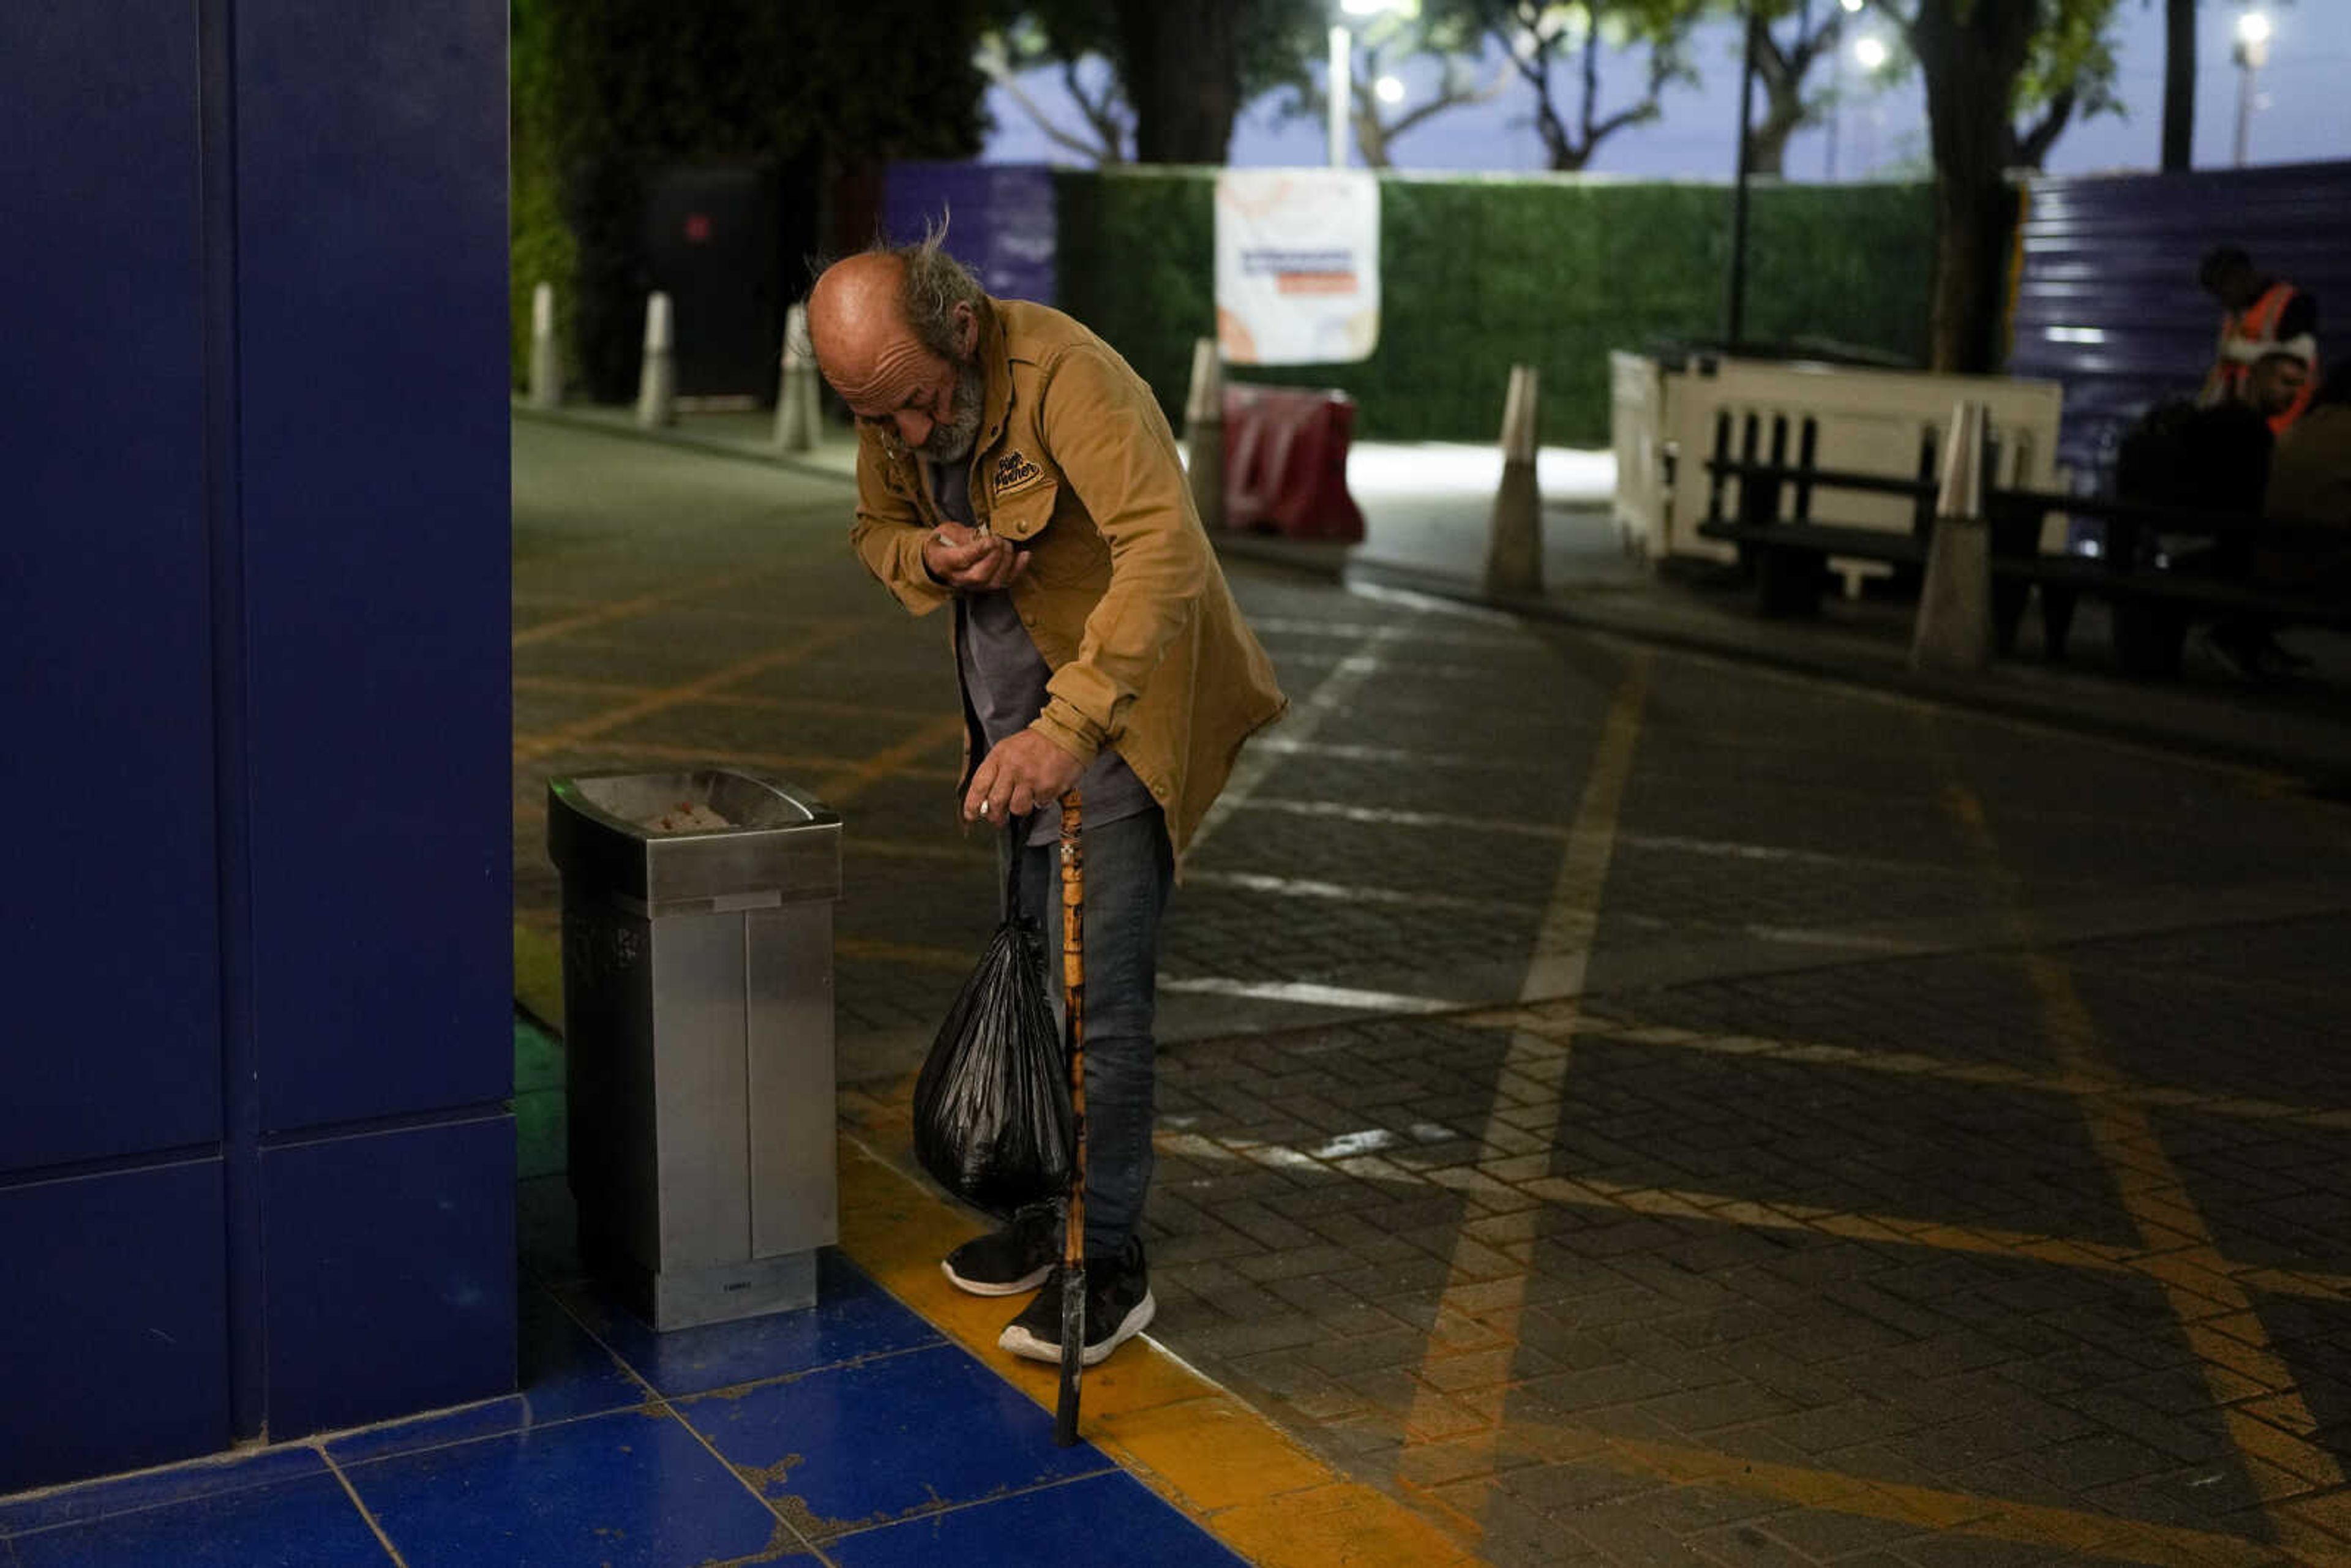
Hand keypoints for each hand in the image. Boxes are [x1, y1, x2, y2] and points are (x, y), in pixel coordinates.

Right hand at [922, 522, 1029, 592]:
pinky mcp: (987, 585)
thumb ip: (963, 533)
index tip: (989, 540)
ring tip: (1006, 544)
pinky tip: (1025, 555)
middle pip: (980, 574)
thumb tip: (981, 535)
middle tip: (998, 540)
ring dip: (1006, 561)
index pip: (962, 560)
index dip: (978, 550)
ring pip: (994, 581)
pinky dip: (1018, 568)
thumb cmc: (943, 544)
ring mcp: (973, 585)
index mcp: (944, 561)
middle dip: (995, 555)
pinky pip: (1005, 581)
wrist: (938, 560)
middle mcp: (959, 578)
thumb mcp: (946, 531)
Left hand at [964, 729, 1085, 824]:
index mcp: (999, 756)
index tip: (971, 815)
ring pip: (1016, 808)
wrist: (1066, 733)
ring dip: (1020, 809)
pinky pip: (1039, 804)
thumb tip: (985, 800)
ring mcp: (1030, 778)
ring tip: (1027, 798)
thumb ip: (996, 771)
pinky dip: (1041, 800)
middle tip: (998, 820)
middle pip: (995, 802)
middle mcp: (1012, 767)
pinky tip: (1044, 787)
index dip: (972, 805)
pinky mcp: (1047, 787)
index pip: (979, 785)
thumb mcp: (1008, 749)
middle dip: (995, 816)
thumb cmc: (1036, 744)